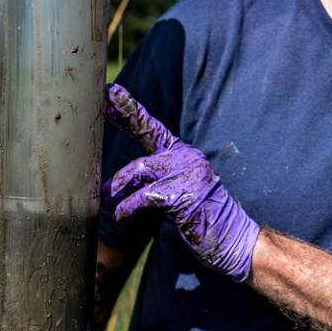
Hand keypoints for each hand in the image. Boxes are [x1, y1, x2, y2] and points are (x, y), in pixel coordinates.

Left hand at [103, 84, 259, 282]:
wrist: (234, 239)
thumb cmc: (200, 218)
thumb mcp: (174, 194)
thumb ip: (151, 182)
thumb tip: (115, 185)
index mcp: (182, 154)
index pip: (151, 127)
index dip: (129, 108)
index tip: (108, 91)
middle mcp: (186, 157)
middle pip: (145, 135)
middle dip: (121, 118)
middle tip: (96, 105)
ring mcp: (188, 174)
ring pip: (141, 168)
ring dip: (116, 185)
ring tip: (102, 197)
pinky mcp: (185, 195)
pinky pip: (146, 196)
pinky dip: (128, 206)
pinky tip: (119, 215)